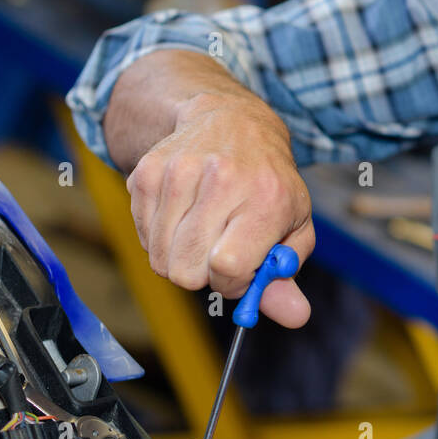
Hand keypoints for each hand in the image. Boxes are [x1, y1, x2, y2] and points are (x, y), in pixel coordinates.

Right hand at [125, 92, 313, 327]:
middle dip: (202, 273)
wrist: (233, 122)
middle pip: (187, 270)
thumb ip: (287, 275)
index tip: (238, 270)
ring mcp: (180, 172)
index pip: (229, 267)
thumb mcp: (293, 225)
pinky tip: (184, 213)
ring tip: (204, 229)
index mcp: (267, 197)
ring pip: (160, 258)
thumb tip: (295, 316)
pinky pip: (142, 236)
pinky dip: (160, 236)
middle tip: (219, 249)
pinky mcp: (148, 172)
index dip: (230, 282)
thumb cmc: (268, 181)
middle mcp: (223, 179)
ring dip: (180, 256)